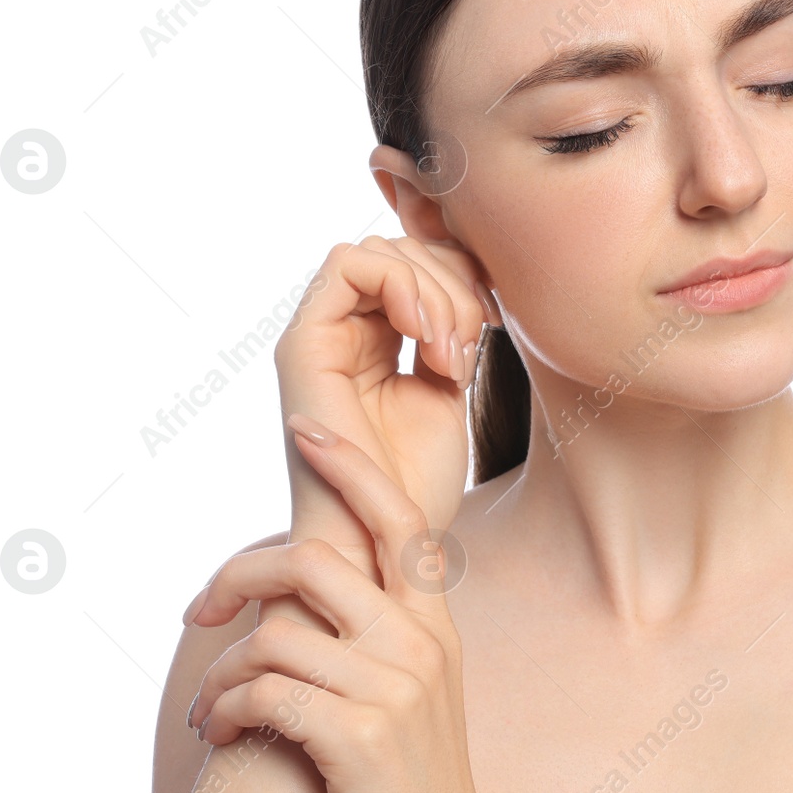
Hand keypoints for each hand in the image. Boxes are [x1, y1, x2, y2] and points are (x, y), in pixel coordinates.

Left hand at [184, 416, 502, 792]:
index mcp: (436, 626)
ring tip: (209, 707)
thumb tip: (316, 591)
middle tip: (199, 611)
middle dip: (238, 576)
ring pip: (275, 634)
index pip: (398, 518)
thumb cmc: (412, 791)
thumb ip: (382, 636)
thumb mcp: (416, 695)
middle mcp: (420, 645)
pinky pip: (264, 693)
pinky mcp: (357, 739)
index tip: (306, 429)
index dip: (350, 466)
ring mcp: (392, 690)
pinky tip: (220, 736)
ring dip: (220, 671)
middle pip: (314, 560)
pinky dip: (225, 710)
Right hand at [277, 233, 498, 584]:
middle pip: (402, 249)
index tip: (489, 328)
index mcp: (377, 342)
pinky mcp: (302, 345)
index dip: (461, 278)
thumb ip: (447, 331)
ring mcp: (320, 336)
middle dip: (453, 285)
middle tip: (469, 349)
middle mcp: (343, 333)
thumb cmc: (416, 485)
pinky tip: (427, 339)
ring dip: (434, 291)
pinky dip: (401, 284)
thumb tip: (471, 272)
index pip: (418, 264)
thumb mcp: (447, 390)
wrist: (383, 544)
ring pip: (380, 249)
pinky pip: (348, 264)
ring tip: (451, 359)